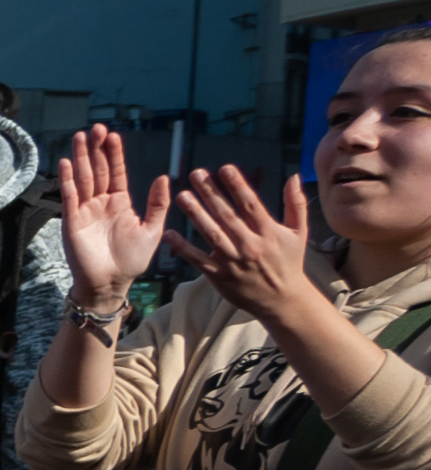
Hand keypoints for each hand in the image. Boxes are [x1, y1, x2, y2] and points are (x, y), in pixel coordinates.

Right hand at [58, 127, 171, 306]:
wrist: (110, 282)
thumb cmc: (132, 260)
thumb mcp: (152, 230)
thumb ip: (157, 204)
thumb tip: (163, 177)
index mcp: (120, 202)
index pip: (117, 172)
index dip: (114, 154)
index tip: (113, 135)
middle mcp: (101, 203)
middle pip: (97, 170)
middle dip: (95, 149)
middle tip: (95, 128)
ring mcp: (85, 210)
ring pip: (82, 178)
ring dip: (80, 158)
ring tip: (79, 137)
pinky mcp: (72, 221)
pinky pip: (69, 196)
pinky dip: (67, 180)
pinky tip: (65, 163)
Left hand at [173, 166, 324, 329]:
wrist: (282, 300)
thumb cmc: (290, 262)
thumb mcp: (300, 232)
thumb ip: (296, 204)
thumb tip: (294, 176)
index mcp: (269, 232)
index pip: (250, 204)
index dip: (237, 186)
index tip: (224, 169)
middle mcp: (250, 245)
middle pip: (227, 215)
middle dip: (211, 193)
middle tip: (196, 174)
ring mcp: (233, 261)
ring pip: (211, 234)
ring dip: (195, 214)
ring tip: (182, 196)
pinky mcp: (219, 276)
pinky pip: (197, 260)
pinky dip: (182, 248)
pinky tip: (169, 233)